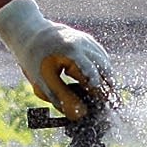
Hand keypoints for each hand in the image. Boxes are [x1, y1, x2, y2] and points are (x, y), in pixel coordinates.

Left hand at [0, 0, 116, 116]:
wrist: (30, 33)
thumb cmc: (34, 60)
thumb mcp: (44, 82)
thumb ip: (63, 98)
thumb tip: (80, 114)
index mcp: (71, 53)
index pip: (93, 75)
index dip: (101, 92)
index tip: (107, 107)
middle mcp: (83, 44)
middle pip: (104, 68)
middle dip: (110, 87)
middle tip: (116, 106)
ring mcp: (87, 41)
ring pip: (105, 62)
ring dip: (109, 79)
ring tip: (111, 98)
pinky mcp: (88, 41)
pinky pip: (101, 57)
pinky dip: (103, 70)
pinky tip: (103, 84)